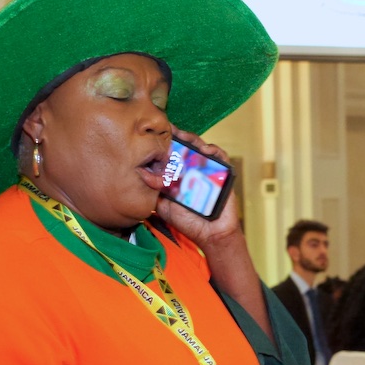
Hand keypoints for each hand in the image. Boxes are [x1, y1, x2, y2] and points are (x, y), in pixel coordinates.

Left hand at [153, 127, 241, 249]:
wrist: (210, 234)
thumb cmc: (188, 221)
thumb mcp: (164, 205)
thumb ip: (155, 190)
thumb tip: (141, 172)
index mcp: (178, 174)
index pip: (172, 153)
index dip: (165, 142)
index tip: (156, 133)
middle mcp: (193, 169)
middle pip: (187, 145)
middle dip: (179, 135)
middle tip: (171, 130)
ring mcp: (208, 170)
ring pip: (202, 147)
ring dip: (194, 140)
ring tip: (186, 138)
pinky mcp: (223, 173)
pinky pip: (221, 157)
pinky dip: (214, 151)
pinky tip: (206, 150)